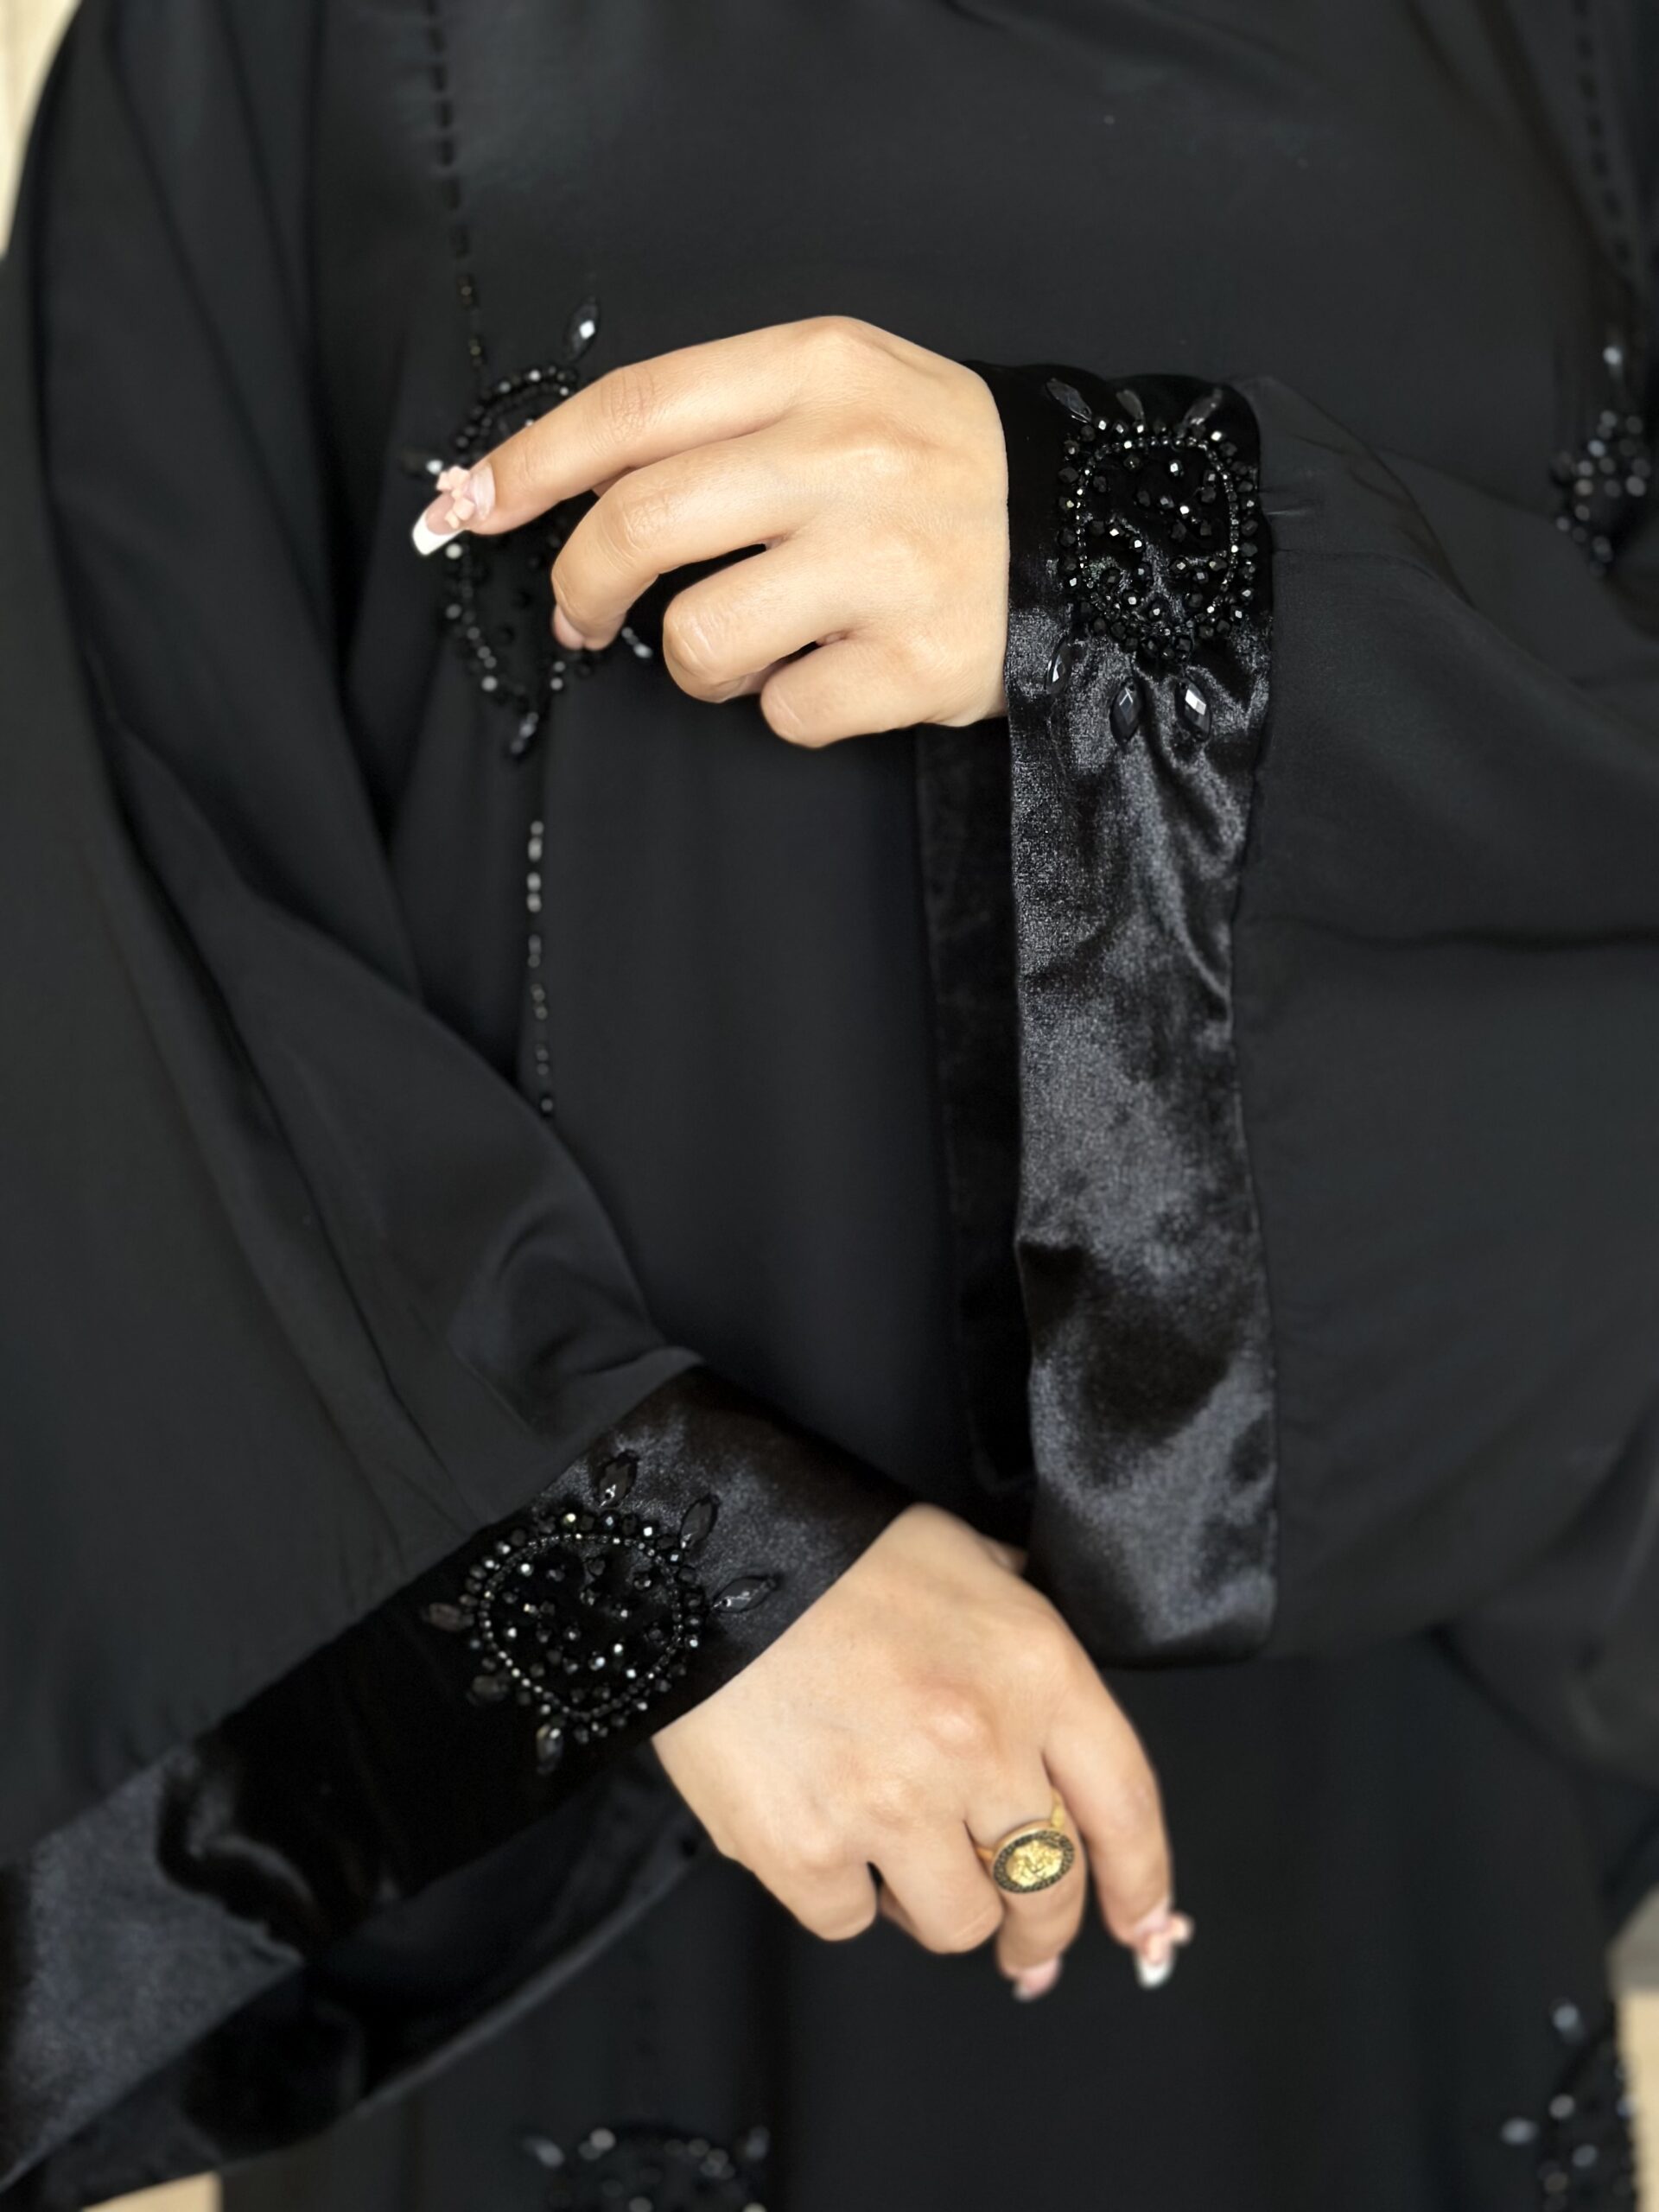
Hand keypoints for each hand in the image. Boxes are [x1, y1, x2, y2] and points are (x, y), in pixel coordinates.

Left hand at [413, 316, 1010, 744]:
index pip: (635, 407)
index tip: (471, 506)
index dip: (532, 463)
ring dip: (701, 662)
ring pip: (698, 640)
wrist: (1094, 534)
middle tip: (581, 617)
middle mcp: (849, 455)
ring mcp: (885, 562)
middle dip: (581, 585)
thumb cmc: (938, 467)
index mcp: (817, 367)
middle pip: (641, 525)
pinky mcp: (915, 663)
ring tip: (757, 642)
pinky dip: (790, 706)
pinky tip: (838, 668)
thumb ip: (723, 417)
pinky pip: (784, 712)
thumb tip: (576, 484)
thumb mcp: (843, 389)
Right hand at [652, 1504, 1190, 1996]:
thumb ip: (1023, 1631)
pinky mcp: (805, 1850)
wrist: (706, 1554)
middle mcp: (978, 1745)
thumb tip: (1049, 1697)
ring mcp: (891, 1805)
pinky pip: (851, 1919)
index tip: (1144, 1927)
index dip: (1141, 1882)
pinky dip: (841, 1889)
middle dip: (1043, 1925)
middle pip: (1049, 1887)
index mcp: (1034, 1669)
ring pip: (959, 1922)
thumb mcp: (966, 1561)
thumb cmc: (837, 1552)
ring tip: (900, 1853)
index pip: (1124, 1806)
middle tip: (1025, 1938)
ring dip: (937, 1901)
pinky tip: (824, 1830)